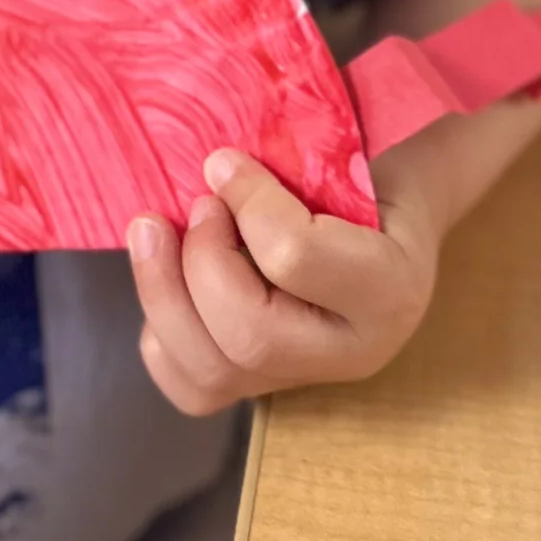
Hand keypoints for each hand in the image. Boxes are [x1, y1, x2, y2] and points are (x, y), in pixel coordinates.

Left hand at [126, 150, 437, 417]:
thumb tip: (216, 161)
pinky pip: (191, 388)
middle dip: (200, 260)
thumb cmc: (365, 170)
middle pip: (249, 336)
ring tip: (150, 229)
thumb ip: (298, 152)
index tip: (222, 162)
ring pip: (212, 373)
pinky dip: (160, 337)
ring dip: (162, 294)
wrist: (388, 214)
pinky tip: (165, 280)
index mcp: (389, 289)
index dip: (244, 203)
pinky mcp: (261, 385)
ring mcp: (305, 377)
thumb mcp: (353, 152)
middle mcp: (353, 352)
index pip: (295, 258)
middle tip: (196, 202)